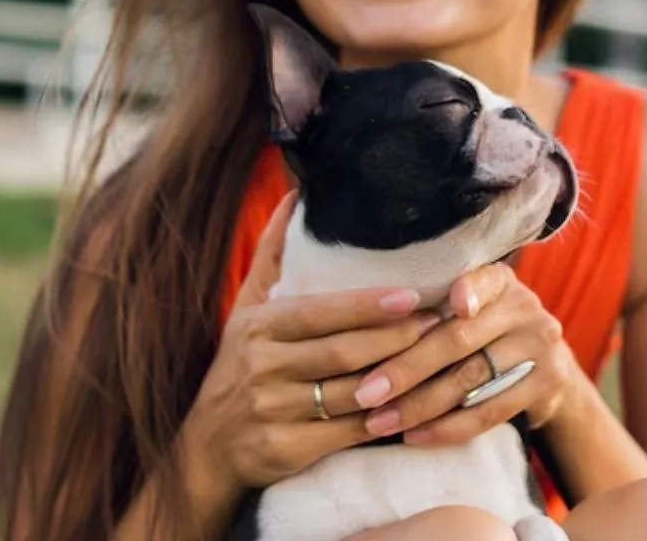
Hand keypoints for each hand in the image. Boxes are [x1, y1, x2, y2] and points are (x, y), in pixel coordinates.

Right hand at [185, 191, 443, 491]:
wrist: (206, 448)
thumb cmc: (238, 368)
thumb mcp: (247, 310)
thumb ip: (273, 255)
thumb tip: (295, 195)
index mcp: (257, 327)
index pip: (321, 312)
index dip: (368, 306)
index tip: (412, 296)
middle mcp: (261, 367)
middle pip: (343, 352)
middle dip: (397, 339)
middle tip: (441, 324)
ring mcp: (272, 411)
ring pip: (352, 394)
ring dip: (398, 379)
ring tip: (436, 360)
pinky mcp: (285, 450)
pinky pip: (347, 433)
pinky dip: (383, 420)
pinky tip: (412, 405)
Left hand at [351, 262, 578, 446]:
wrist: (545, 368)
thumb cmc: (482, 334)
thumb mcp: (469, 308)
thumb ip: (432, 307)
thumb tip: (364, 320)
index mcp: (499, 281)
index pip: (481, 280)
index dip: (467, 291)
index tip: (450, 304)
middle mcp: (525, 307)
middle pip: (459, 339)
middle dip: (406, 368)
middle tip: (365, 393)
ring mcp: (541, 346)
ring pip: (471, 379)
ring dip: (419, 405)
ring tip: (379, 421)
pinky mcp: (547, 384)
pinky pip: (490, 412)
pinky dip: (448, 428)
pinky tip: (414, 435)